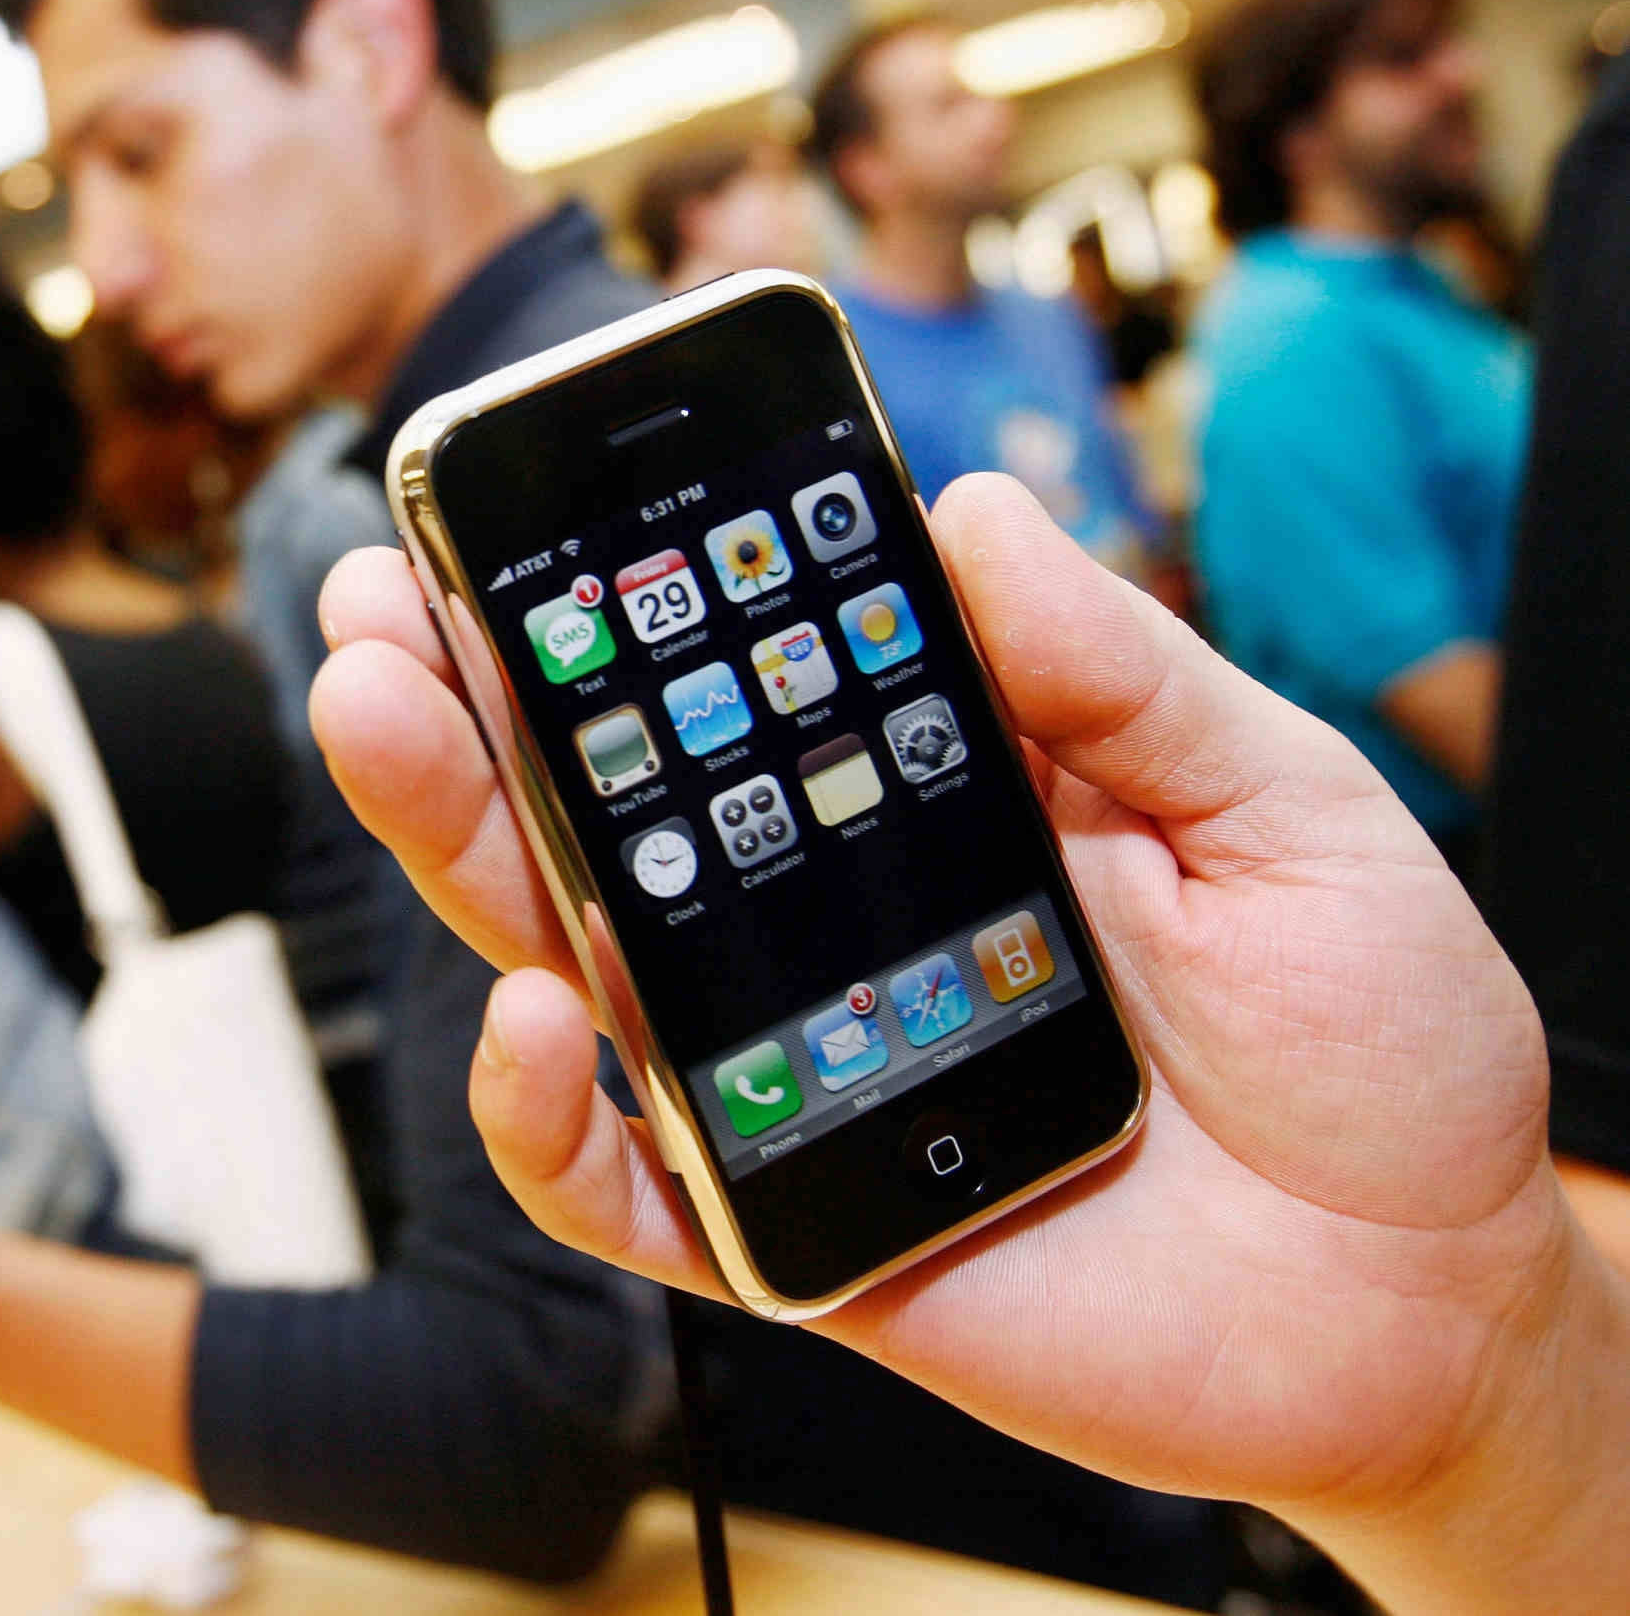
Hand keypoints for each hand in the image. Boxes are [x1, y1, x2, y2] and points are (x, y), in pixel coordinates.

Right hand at [309, 473, 1629, 1612]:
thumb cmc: (1372, 1049)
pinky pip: (616, 1184)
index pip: (728, 683)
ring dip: (452, 842)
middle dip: (462, 694)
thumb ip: (1122, 679)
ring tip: (386, 725)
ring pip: (563, 955)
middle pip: (594, 804)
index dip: (617, 597)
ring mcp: (777, 1070)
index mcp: (917, 797)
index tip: (527, 498)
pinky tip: (535, 1022)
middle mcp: (814, 922)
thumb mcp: (1280, 815)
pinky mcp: (777, 1224)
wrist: (1428, 1305)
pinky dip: (542, 1118)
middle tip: (374, 599)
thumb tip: (968, 512)